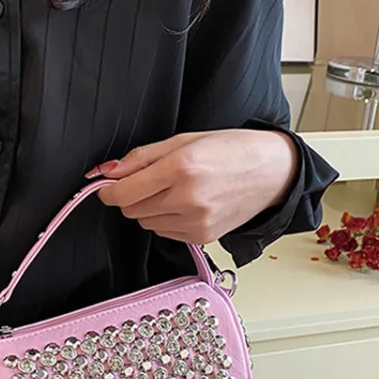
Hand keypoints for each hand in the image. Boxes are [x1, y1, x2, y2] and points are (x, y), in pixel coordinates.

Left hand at [91, 129, 297, 244]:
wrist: (272, 173)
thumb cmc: (231, 150)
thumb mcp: (183, 140)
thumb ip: (141, 157)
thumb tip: (107, 172)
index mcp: (181, 168)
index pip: (123, 193)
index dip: (109, 190)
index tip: (108, 185)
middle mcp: (187, 199)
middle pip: (131, 210)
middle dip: (131, 196)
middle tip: (151, 180)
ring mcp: (195, 222)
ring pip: (146, 223)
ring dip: (149, 208)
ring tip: (174, 190)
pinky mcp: (202, 238)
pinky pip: (164, 232)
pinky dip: (166, 220)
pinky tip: (186, 204)